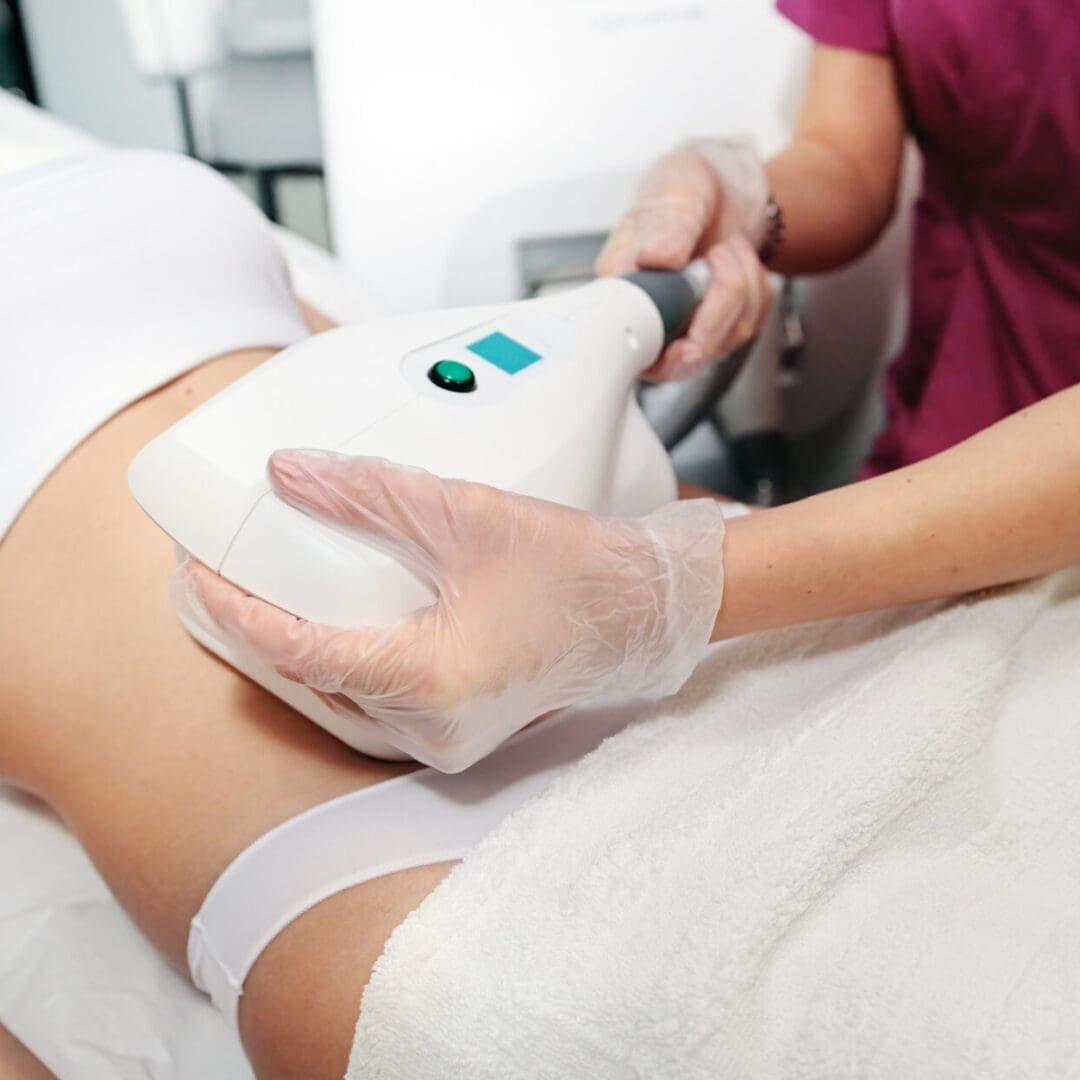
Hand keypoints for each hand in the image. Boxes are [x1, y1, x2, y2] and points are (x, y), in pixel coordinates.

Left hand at [179, 449, 726, 771]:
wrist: (645, 608)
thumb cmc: (579, 569)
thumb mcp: (469, 515)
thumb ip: (373, 491)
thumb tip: (292, 473)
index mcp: (433, 681)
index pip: (303, 650)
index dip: (242, 613)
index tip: (202, 576)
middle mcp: (434, 727)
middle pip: (315, 679)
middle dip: (261, 630)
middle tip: (223, 579)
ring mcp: (448, 738)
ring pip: (344, 696)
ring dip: (302, 647)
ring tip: (268, 594)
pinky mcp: (460, 730)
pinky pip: (379, 703)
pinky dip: (346, 662)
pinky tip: (335, 623)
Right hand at [596, 138, 772, 381]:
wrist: (726, 184)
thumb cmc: (687, 185)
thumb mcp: (674, 187)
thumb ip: (665, 223)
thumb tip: (653, 258)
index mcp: (622, 284)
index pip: (630, 341)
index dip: (661, 355)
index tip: (688, 346)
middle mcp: (648, 314)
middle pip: (679, 356)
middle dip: (716, 309)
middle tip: (718, 254)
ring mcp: (683, 326)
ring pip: (721, 342)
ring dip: (741, 288)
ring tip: (726, 249)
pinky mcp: (717, 327)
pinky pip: (748, 328)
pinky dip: (757, 292)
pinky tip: (739, 263)